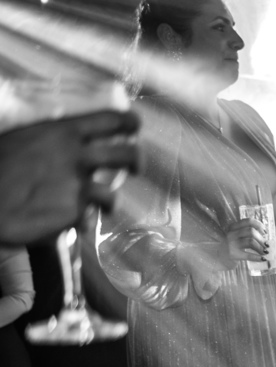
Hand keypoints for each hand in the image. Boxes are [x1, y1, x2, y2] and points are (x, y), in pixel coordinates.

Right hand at [0, 110, 139, 244]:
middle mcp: (76, 156)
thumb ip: (50, 139)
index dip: (130, 122)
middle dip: (137, 162)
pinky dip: (82, 222)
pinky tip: (70, 222)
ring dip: (108, 203)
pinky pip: (88, 219)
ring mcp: (78, 186)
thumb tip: (67, 139)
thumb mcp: (23, 138)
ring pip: (112, 196)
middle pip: (127, 154)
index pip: (110, 119)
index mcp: (62, 131)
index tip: (135, 127)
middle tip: (135, 168)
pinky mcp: (74, 212)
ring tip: (102, 206)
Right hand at [224, 218, 267, 262]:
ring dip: (261, 247)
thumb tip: (266, 236)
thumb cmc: (233, 245)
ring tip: (265, 252)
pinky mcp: (233, 254)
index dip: (259, 225)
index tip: (265, 232)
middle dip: (261, 238)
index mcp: (233, 227)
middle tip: (267, 245)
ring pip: (250, 242)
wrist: (220, 257)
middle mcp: (232, 233)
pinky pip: (248, 255)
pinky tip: (263, 259)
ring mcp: (231, 244)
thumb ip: (248, 233)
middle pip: (251, 231)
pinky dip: (258, 257)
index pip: (248, 221)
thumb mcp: (237, 236)